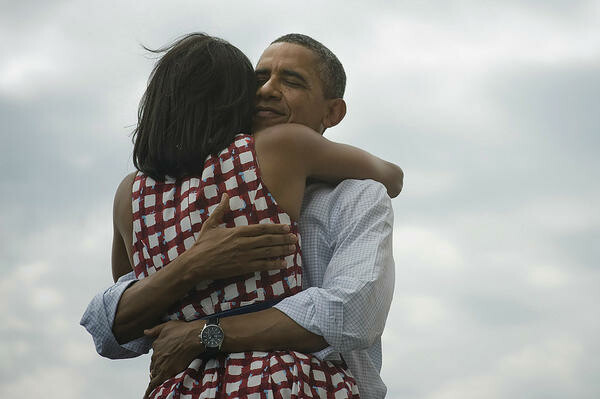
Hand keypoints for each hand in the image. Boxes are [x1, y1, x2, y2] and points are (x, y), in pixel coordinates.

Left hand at [143, 320, 204, 398]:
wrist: (194, 337)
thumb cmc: (184, 330)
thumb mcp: (167, 326)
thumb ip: (154, 330)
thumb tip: (145, 332)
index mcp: (156, 345)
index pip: (154, 356)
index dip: (158, 359)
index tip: (162, 361)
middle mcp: (156, 355)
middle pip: (153, 366)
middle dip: (157, 368)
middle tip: (164, 369)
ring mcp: (160, 364)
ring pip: (154, 374)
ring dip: (155, 377)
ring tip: (157, 382)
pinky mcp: (166, 372)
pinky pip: (154, 384)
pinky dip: (150, 390)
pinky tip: (147, 396)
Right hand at [182, 193, 297, 281]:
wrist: (196, 263)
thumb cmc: (203, 244)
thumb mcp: (211, 224)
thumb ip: (221, 210)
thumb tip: (225, 195)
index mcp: (237, 231)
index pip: (262, 228)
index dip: (276, 227)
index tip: (287, 227)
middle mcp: (243, 243)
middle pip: (268, 239)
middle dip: (283, 239)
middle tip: (295, 238)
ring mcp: (244, 256)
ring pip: (268, 252)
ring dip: (282, 250)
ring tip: (292, 249)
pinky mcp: (243, 267)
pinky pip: (262, 265)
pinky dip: (274, 264)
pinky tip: (283, 263)